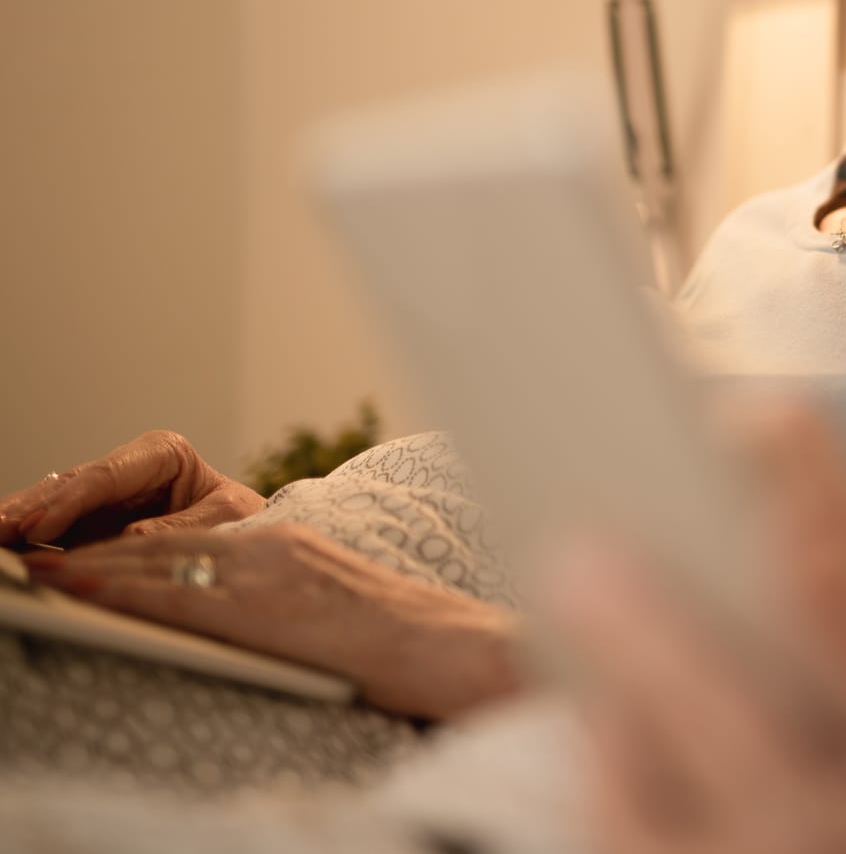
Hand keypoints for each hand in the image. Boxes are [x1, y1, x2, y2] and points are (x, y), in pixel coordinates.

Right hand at [0, 430, 264, 547]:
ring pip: (49, 503)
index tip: (42, 527)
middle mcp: (125, 469)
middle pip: (68, 487)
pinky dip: (23, 537)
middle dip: (28, 509)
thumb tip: (130, 537)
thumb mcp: (226, 519)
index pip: (107, 475)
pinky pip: (48, 527)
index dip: (70, 502)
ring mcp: (101, 496)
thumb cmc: (241, 519)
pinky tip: (3, 545)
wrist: (249, 534)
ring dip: (16, 520)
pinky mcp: (88, 523)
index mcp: (162, 453)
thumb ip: (181, 528)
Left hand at [23, 523, 520, 719]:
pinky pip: (174, 592)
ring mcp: (268, 569)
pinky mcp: (262, 601)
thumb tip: (238, 625)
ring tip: (31, 567)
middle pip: (164, 546)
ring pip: (158, 561)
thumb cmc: (405, 647)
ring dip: (88, 564)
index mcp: (292, 547)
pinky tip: (73, 586)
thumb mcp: (334, 613)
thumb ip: (281, 606)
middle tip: (29, 550)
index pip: (192, 545)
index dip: (126, 551)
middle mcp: (275, 545)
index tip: (71, 555)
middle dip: (93, 551)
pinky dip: (116, 586)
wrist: (453, 649)